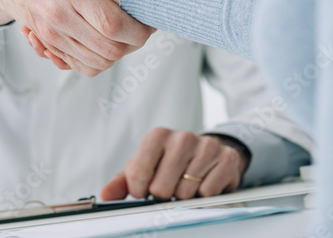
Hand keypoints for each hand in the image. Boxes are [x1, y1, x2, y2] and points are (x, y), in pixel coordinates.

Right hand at [0, 0, 152, 76]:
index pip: (112, 22)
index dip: (135, 29)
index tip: (148, 23)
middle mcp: (60, 14)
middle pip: (108, 48)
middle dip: (132, 45)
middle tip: (142, 32)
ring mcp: (53, 32)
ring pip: (98, 61)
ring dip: (118, 54)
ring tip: (128, 37)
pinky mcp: (50, 44)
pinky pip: (83, 66)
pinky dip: (100, 61)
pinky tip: (107, 45)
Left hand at [101, 128, 248, 201]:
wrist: (210, 151)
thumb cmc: (171, 161)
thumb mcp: (144, 167)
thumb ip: (122, 181)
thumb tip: (106, 196)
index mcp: (157, 136)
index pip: (137, 175)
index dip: (140, 191)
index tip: (145, 190)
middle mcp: (182, 137)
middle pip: (161, 188)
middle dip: (164, 195)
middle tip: (170, 186)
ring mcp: (206, 147)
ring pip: (185, 193)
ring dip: (185, 196)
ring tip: (187, 183)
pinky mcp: (226, 159)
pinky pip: (208, 193)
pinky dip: (204, 196)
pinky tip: (204, 183)